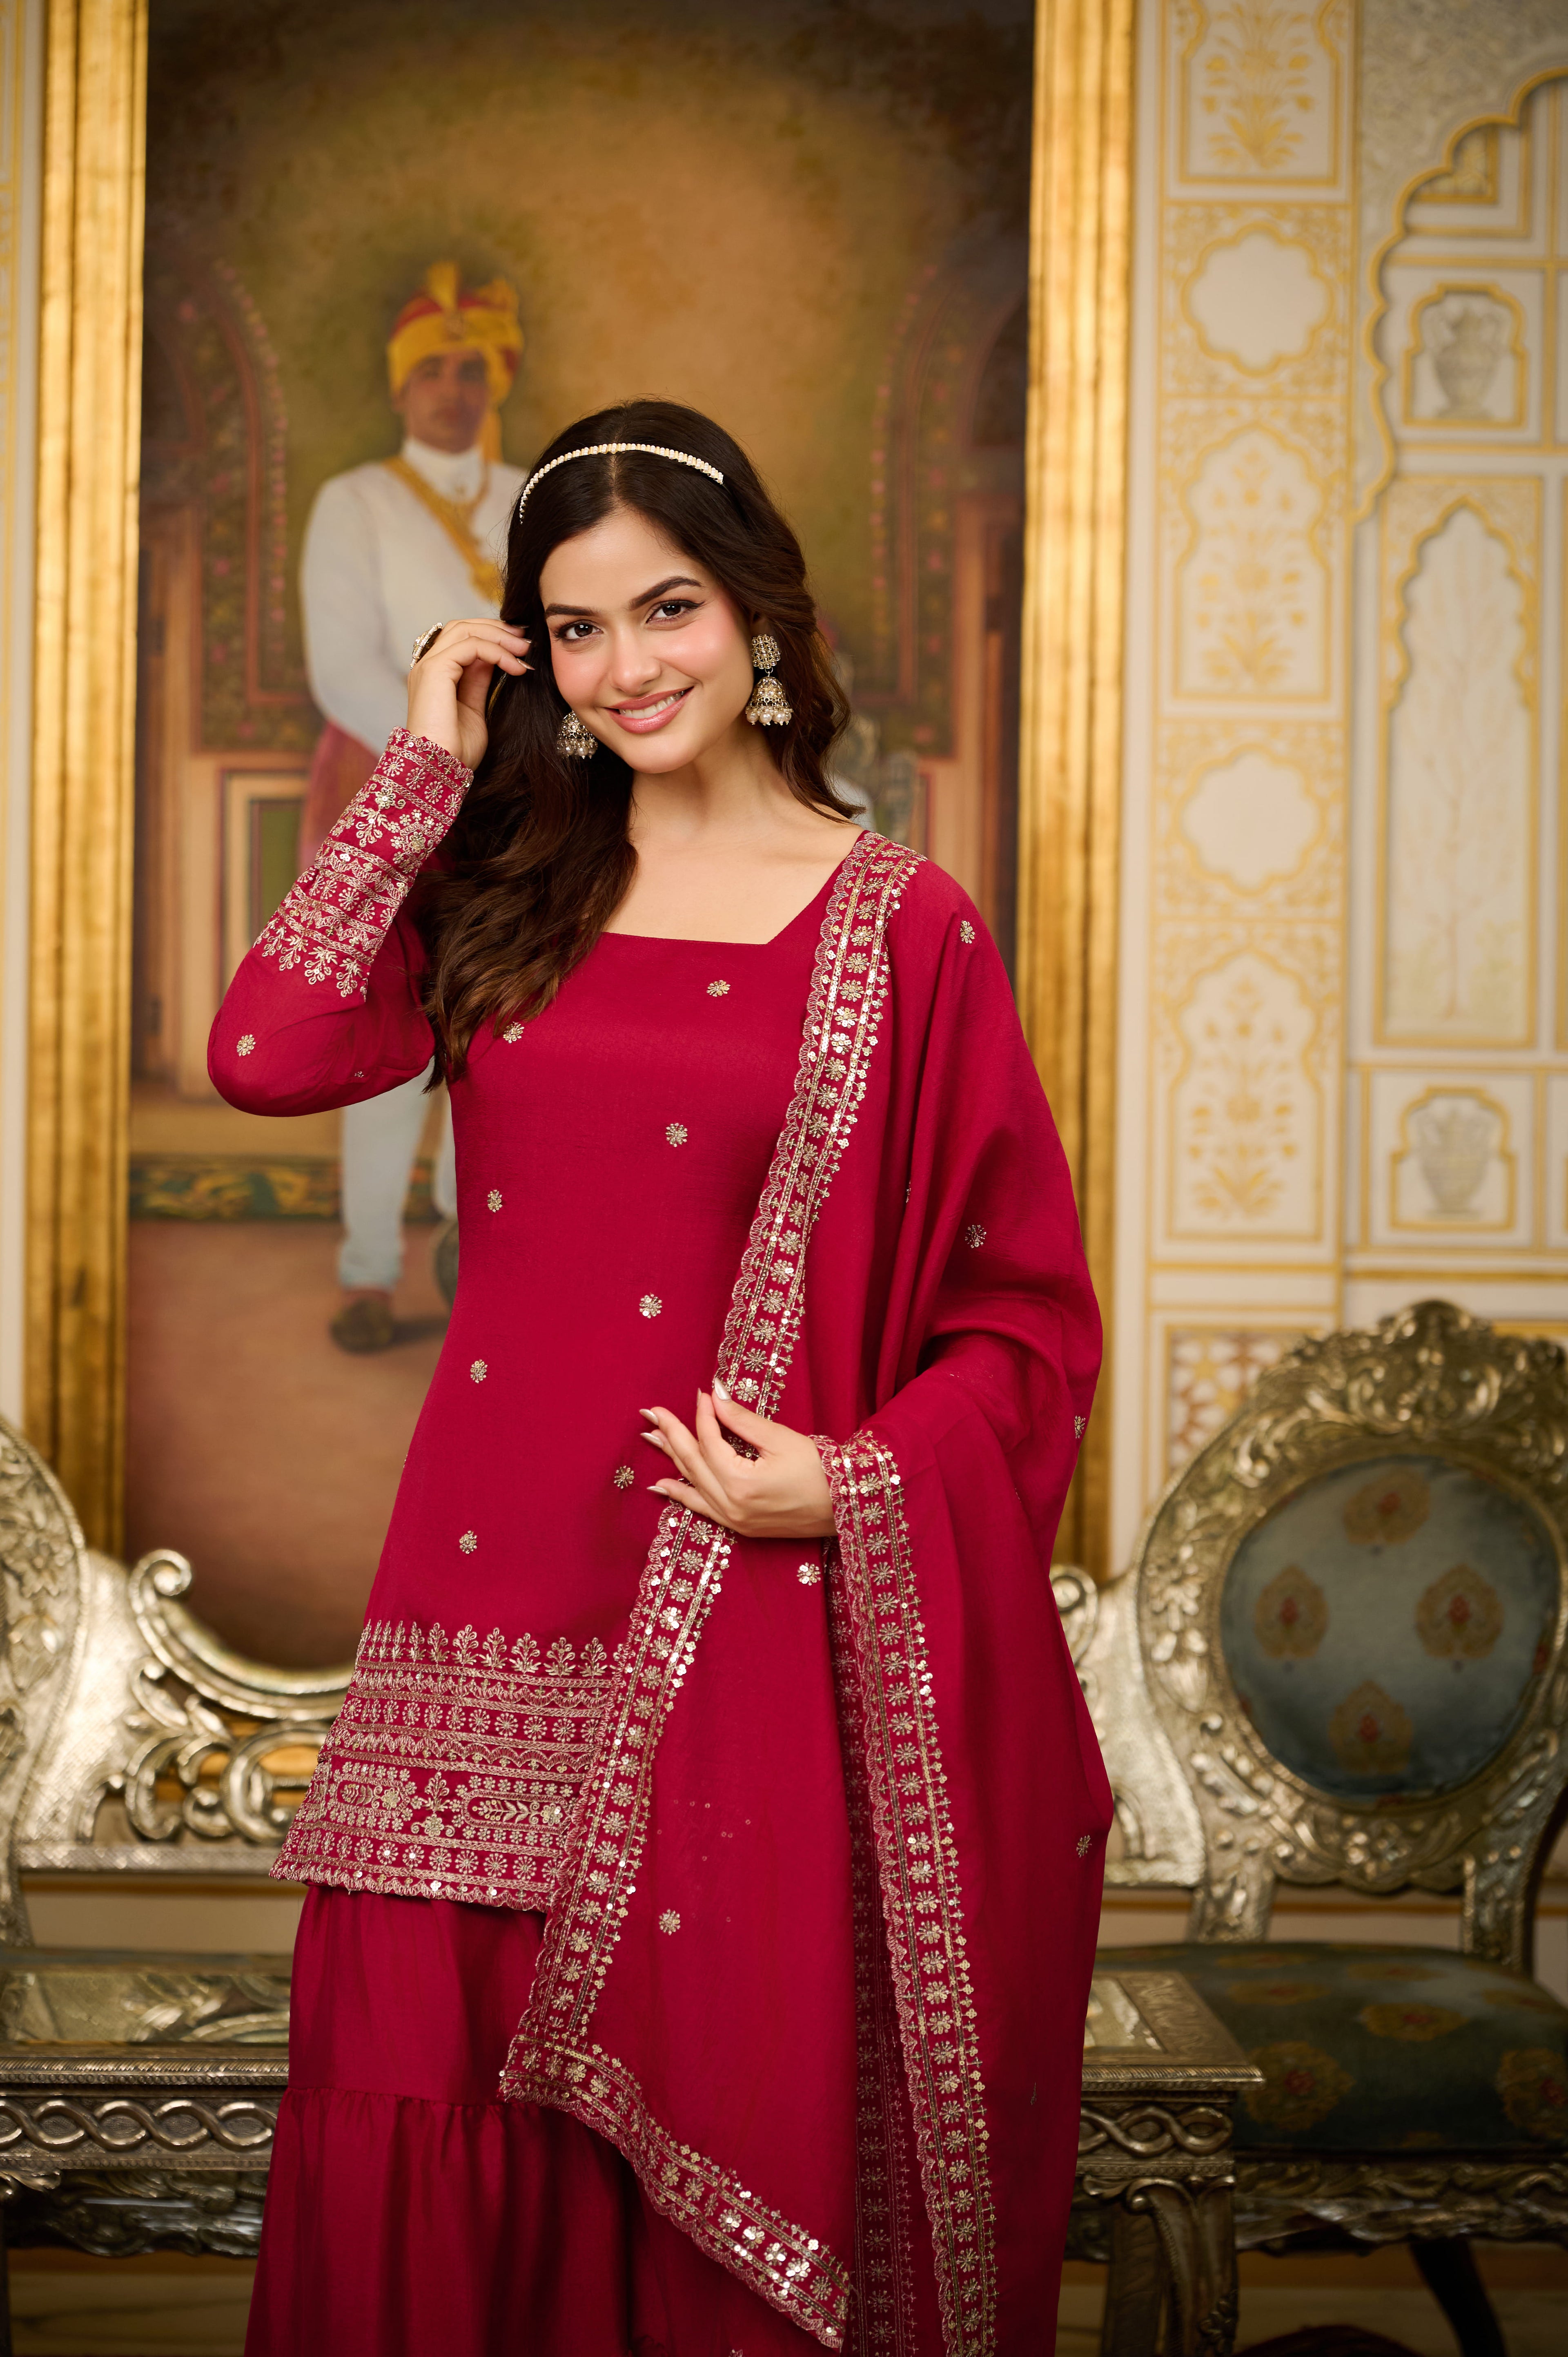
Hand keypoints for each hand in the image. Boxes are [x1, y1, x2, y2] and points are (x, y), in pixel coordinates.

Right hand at [406, 619, 529, 769]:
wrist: (439, 771)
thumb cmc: (456, 752)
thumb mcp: (474, 709)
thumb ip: (479, 681)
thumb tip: (496, 659)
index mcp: (435, 675)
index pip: (462, 639)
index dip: (492, 636)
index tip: (520, 645)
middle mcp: (427, 666)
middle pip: (462, 628)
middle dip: (496, 629)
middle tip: (526, 640)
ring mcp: (428, 666)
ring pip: (465, 630)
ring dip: (499, 637)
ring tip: (525, 650)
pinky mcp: (434, 670)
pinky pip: (470, 646)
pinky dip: (496, 651)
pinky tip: (516, 667)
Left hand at [641, 1383, 835, 1539]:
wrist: (847, 1506)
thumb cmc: (821, 1470)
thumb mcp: (780, 1439)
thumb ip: (741, 1420)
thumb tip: (714, 1396)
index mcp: (740, 1483)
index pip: (710, 1441)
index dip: (704, 1415)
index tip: (702, 1393)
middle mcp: (731, 1506)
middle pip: (693, 1462)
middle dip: (671, 1434)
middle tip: (652, 1413)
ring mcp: (734, 1520)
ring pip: (692, 1484)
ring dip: (671, 1459)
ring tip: (650, 1438)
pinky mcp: (740, 1527)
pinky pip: (701, 1508)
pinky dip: (680, 1495)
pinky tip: (661, 1486)